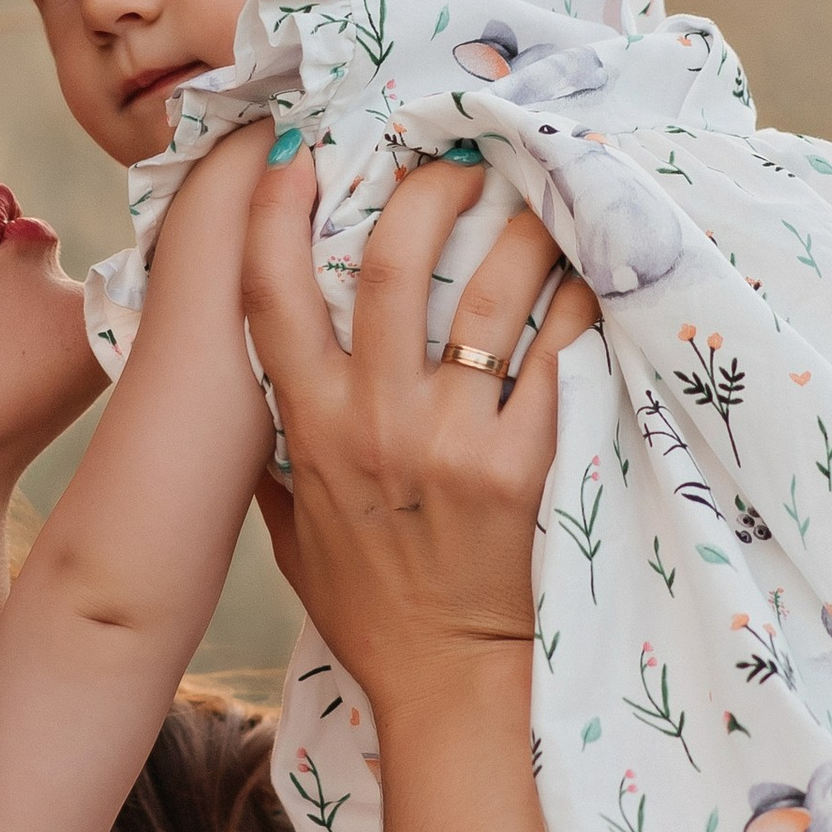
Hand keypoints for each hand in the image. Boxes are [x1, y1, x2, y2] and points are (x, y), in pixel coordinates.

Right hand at [241, 151, 592, 711]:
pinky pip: (556, 353)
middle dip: (428, 191)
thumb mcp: (292, 529)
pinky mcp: (523, 462)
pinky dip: (575, 304)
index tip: (301, 151)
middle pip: (393, 263)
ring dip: (519, 231)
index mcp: (310, 427)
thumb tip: (244, 396)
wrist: (451, 680)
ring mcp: (450, 439)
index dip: (277, 211)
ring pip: (489, 295)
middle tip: (460, 160)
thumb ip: (274, 454)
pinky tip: (588, 277)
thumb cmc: (373, 605)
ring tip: (541, 201)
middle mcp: (373, 420)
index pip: (271, 292)